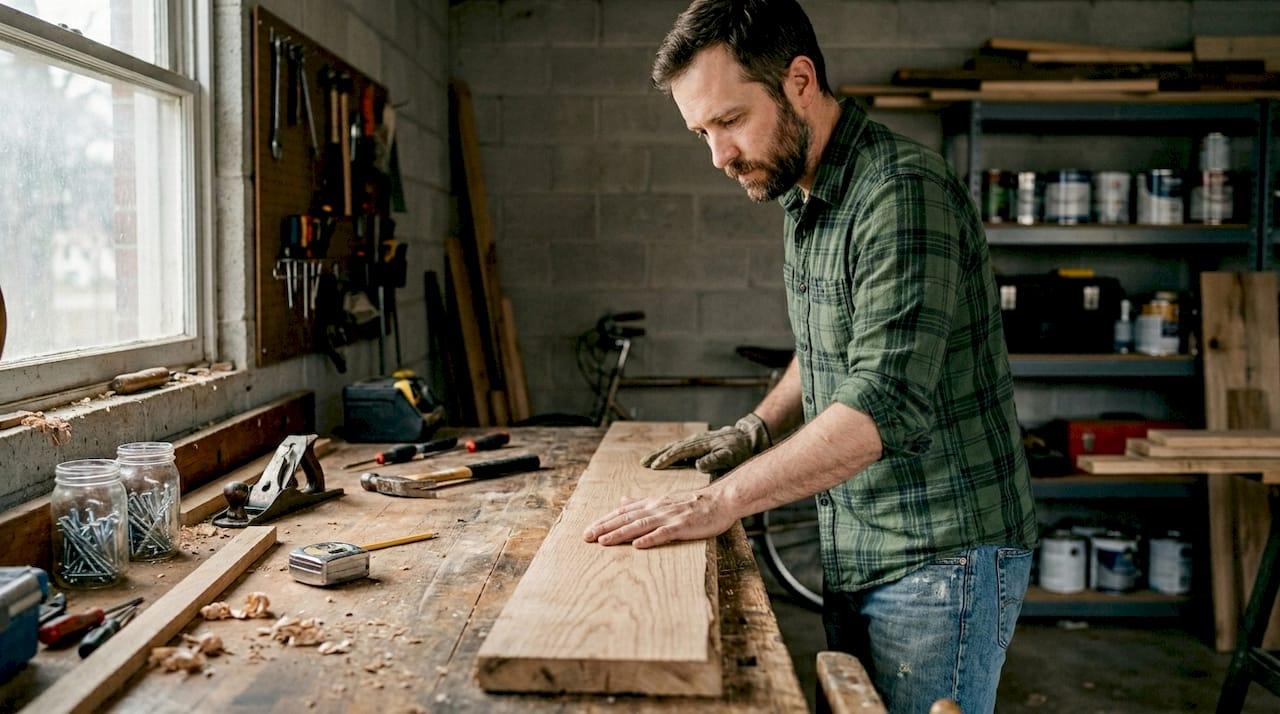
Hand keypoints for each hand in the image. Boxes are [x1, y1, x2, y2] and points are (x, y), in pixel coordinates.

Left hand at [582, 489, 737, 548]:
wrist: (721, 500)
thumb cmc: (694, 503)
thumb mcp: (664, 499)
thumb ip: (642, 502)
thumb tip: (621, 501)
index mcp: (652, 503)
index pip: (623, 512)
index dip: (605, 521)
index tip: (589, 530)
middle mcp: (657, 508)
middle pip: (626, 518)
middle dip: (605, 528)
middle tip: (587, 537)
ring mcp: (670, 516)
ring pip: (640, 525)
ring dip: (620, 533)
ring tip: (603, 542)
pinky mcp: (683, 526)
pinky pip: (664, 533)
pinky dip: (650, 539)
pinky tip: (637, 545)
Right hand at [641, 414, 770, 472]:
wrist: (746, 438)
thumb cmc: (738, 449)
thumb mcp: (730, 455)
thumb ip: (715, 460)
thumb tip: (698, 464)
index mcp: (700, 444)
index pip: (679, 452)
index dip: (666, 459)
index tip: (655, 466)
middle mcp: (695, 441)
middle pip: (671, 448)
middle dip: (656, 455)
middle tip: (642, 463)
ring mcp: (695, 442)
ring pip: (673, 447)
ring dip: (659, 453)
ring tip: (646, 461)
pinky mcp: (696, 444)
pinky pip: (678, 449)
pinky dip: (667, 452)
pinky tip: (661, 458)